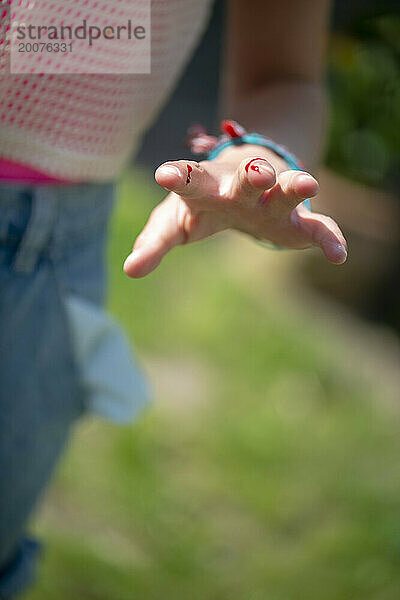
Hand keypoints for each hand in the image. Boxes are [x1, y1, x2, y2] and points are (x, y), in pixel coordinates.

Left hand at [124, 145, 346, 277]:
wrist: (247, 178)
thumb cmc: (203, 202)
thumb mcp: (175, 220)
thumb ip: (155, 242)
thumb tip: (129, 270)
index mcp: (206, 186)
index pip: (191, 180)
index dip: (180, 177)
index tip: (165, 174)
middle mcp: (242, 187)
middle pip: (246, 179)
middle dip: (251, 176)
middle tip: (256, 174)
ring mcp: (272, 200)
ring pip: (286, 191)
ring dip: (295, 187)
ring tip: (308, 186)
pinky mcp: (298, 222)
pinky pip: (318, 227)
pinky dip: (329, 237)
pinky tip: (339, 255)